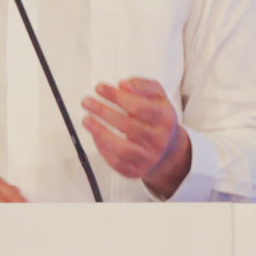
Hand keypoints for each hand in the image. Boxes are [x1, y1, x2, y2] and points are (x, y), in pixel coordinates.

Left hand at [82, 78, 190, 197]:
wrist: (168, 148)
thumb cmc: (158, 118)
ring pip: (121, 148)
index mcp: (165, 118)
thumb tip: (123, 85)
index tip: (100, 88)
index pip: (138, 106)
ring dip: (100, 132)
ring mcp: (147, 157)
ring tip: (86, 119)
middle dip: (103, 111)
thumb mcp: (157, 96)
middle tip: (87, 102)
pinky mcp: (136, 170)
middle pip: (127, 125)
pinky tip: (96, 134)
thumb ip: (142, 85)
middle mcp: (158, 140)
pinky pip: (116, 161)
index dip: (116, 96)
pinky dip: (102, 147)